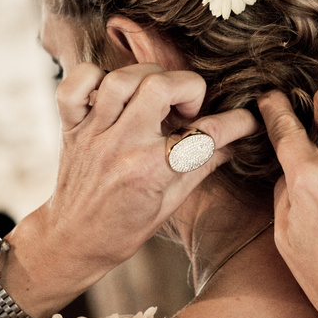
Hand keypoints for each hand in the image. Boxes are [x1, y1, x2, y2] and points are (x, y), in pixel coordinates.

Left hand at [6, 63, 257, 316]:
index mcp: (151, 171)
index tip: (246, 120)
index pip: (205, 133)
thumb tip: (239, 141)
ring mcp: (94, 133)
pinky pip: (77, 84)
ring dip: (147, 78)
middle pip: (160, 85)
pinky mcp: (71, 125)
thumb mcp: (172, 203)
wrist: (72, 241)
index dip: (236, 122)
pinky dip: (93, 76)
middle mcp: (122, 145)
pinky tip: (111, 93)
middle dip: (187, 87)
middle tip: (186, 111)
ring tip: (154, 99)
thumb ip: (205, 164)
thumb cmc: (125, 228)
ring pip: (122, 77)